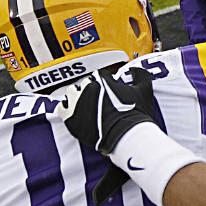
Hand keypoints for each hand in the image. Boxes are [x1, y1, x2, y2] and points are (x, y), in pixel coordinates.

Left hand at [60, 68, 156, 203]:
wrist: (126, 136)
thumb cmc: (136, 115)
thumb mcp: (144, 91)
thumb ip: (141, 75)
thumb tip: (134, 70)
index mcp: (103, 81)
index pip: (101, 75)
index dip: (106, 81)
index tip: (110, 88)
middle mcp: (88, 89)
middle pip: (86, 82)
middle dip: (92, 88)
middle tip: (99, 98)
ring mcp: (78, 103)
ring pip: (72, 92)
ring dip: (78, 95)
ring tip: (85, 103)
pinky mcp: (70, 117)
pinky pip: (61, 107)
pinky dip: (66, 107)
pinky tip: (73, 111)